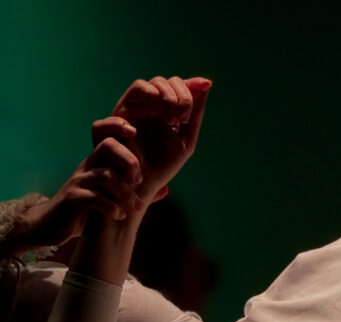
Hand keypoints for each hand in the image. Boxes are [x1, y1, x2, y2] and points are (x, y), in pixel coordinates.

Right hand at [12, 124, 144, 254]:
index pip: (105, 134)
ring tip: (136, 208)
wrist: (56, 224)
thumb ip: (136, 190)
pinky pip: (93, 198)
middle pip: (107, 147)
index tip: (135, 132)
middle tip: (139, 180)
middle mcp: (87, 166)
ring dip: (126, 192)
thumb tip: (165, 190)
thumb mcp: (112, 195)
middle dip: (129, 161)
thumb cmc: (87, 209)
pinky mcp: (72, 199)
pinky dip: (110, 207)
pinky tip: (120, 216)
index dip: (117, 126)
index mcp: (97, 162)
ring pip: (105, 176)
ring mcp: (78, 182)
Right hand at [99, 75, 211, 205]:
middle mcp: (142, 107)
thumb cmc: (160, 169)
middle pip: (159, 81)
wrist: (140, 191)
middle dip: (174, 96)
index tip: (187, 117)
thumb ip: (194, 115)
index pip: (172, 84)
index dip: (185, 91)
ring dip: (158, 96)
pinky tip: (133, 133)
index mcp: (159, 109)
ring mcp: (125, 115)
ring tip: (169, 122)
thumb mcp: (184, 142)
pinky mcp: (105, 133)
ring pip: (139, 86)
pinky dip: (122, 121)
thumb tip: (206, 82)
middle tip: (179, 120)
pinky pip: (104, 121)